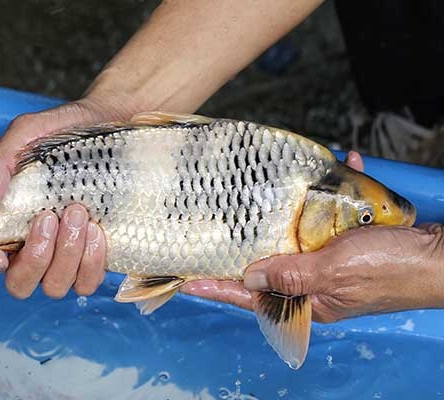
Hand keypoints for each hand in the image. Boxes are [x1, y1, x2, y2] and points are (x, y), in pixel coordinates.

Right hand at [0, 97, 134, 298]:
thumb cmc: (65, 131)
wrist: (113, 122)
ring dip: (66, 256)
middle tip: (51, 216)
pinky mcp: (94, 257)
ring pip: (56, 286)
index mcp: (6, 222)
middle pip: (20, 284)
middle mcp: (32, 245)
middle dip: (36, 257)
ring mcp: (64, 255)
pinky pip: (88, 282)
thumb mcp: (26, 134)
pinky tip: (97, 231)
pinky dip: (92, 262)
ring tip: (79, 213)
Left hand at [181, 151, 443, 321]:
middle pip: (266, 264)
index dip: (218, 286)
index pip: (251, 295)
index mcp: (306, 299)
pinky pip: (326, 216)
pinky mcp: (345, 239)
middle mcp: (312, 282)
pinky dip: (330, 192)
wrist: (441, 256)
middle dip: (243, 244)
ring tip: (265, 189)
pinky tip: (340, 167)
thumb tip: (248, 275)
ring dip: (285, 211)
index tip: (186, 279)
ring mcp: (327, 260)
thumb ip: (289, 274)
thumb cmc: (391, 269)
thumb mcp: (333, 273)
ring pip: (292, 235)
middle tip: (211, 229)